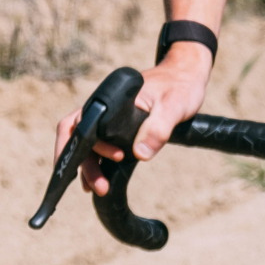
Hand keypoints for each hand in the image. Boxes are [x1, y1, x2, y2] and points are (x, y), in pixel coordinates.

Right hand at [51, 47, 213, 195]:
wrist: (187, 76)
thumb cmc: (180, 86)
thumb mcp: (174, 106)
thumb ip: (158, 127)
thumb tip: (140, 153)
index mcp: (111, 98)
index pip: (80, 122)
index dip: (83, 146)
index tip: (106, 161)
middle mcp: (104, 106)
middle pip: (77, 135)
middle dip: (83, 163)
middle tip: (99, 187)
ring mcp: (109, 117)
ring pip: (86, 143)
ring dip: (88, 166)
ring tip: (100, 189)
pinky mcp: (118, 126)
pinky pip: (98, 145)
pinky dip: (96, 162)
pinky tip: (100, 179)